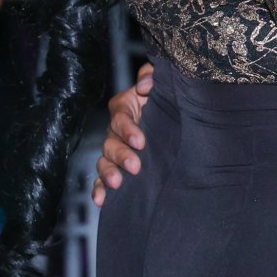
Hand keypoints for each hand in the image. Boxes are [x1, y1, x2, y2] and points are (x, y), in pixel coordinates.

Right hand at [92, 61, 154, 206]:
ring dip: (108, 173)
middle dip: (121, 154)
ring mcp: (115, 149)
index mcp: (126, 106)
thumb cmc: (166, 99)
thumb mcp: (162, 83)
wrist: (176, 119)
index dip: (127, 128)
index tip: (140, 140)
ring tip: (117, 183)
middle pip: (111, 141)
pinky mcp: (116, 167)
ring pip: (104, 161)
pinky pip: (102, 179)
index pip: (120, 116)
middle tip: (135, 165)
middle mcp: (117, 129)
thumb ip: (152, 76)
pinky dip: (99, 189)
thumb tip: (144, 86)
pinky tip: (101, 199)